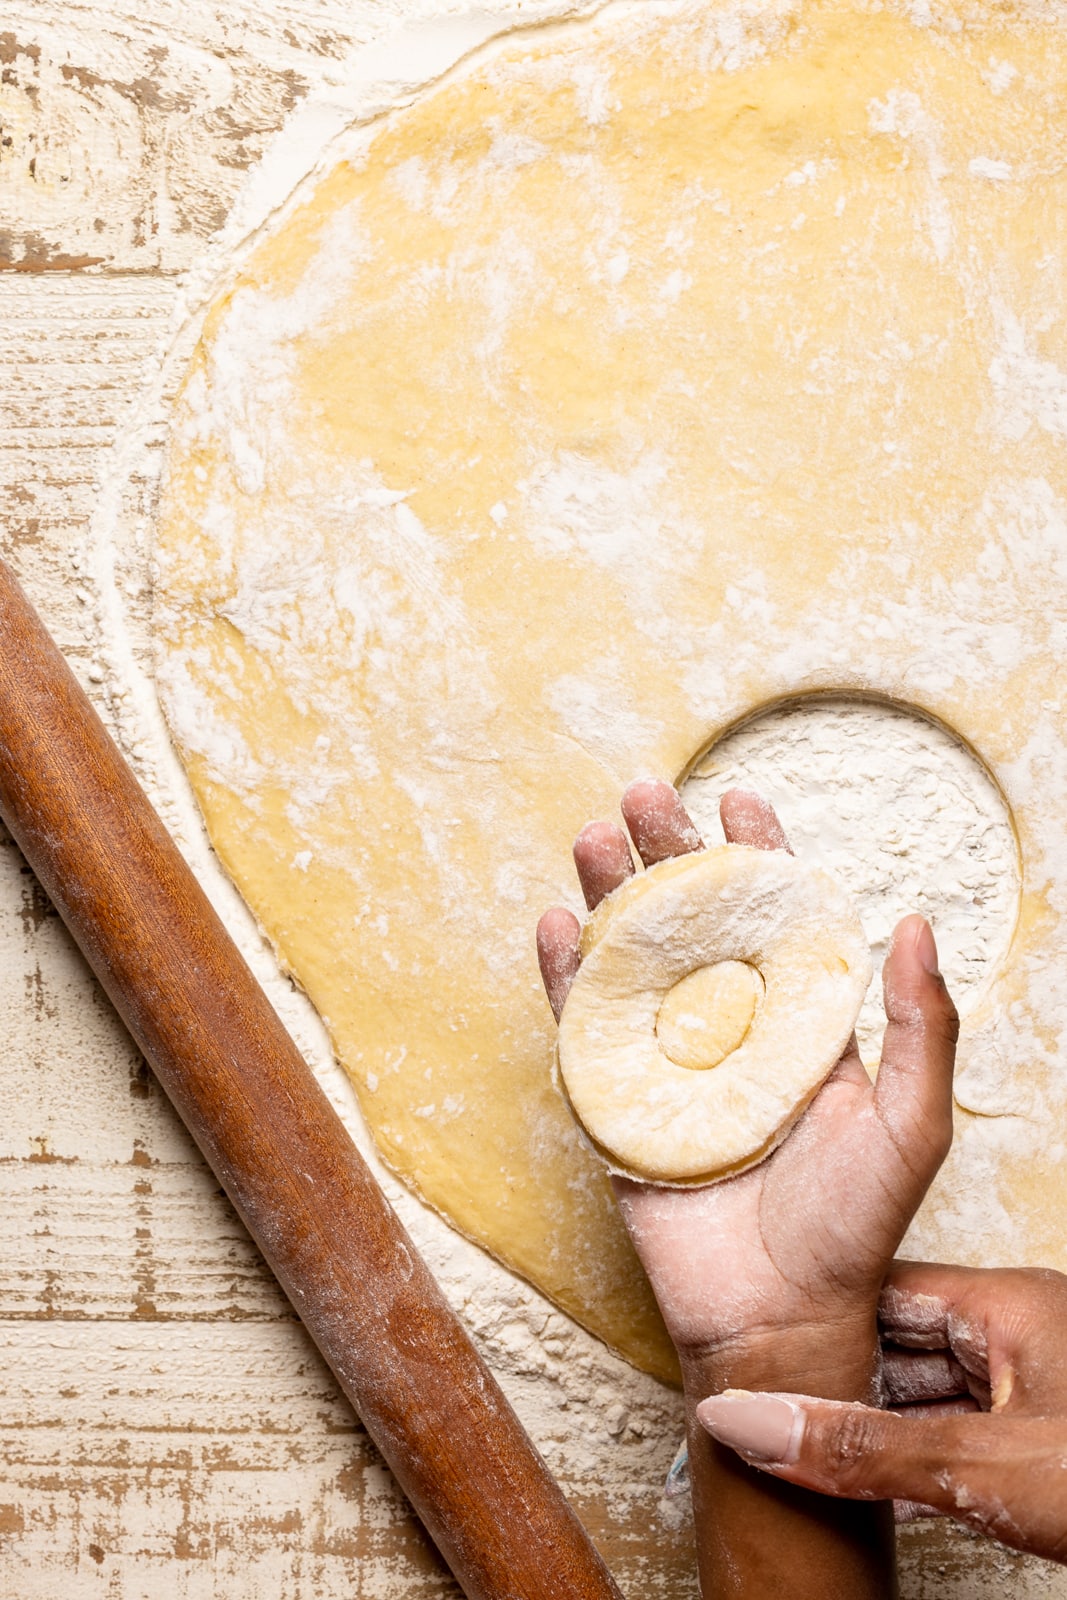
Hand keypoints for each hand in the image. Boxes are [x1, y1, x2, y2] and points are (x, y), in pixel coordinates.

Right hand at [537, 779, 959, 1390]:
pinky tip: (558, 925)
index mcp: (799, 1021)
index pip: (775, 919)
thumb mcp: (912, 1124)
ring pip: (630, 958)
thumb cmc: (851, 1226)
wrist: (775, 1314)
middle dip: (666, 853)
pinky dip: (564, 975)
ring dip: (608, 894)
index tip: (740, 802)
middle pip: (691, 919)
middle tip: (643, 795)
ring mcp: (668, 1060)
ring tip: (591, 838)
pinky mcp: (617, 1100)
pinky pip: (583, 1027)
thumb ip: (924, 1026)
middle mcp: (730, 1027)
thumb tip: (914, 922)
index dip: (757, 856)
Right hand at [696, 1260, 1066, 1562]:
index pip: (882, 1290)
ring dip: (878, 1429)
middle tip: (763, 1419)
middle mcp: (1023, 1331)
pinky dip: (920, 1460)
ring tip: (803, 1457)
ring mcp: (1043, 1386)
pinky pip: (965, 1432)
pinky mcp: (1053, 1439)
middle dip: (840, 1384)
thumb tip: (746, 1424)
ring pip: (933, 1393)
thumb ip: (862, 1450)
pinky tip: (877, 1491)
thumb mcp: (985, 1471)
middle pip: (903, 1343)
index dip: (816, 1323)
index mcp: (1009, 1303)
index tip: (750, 1355)